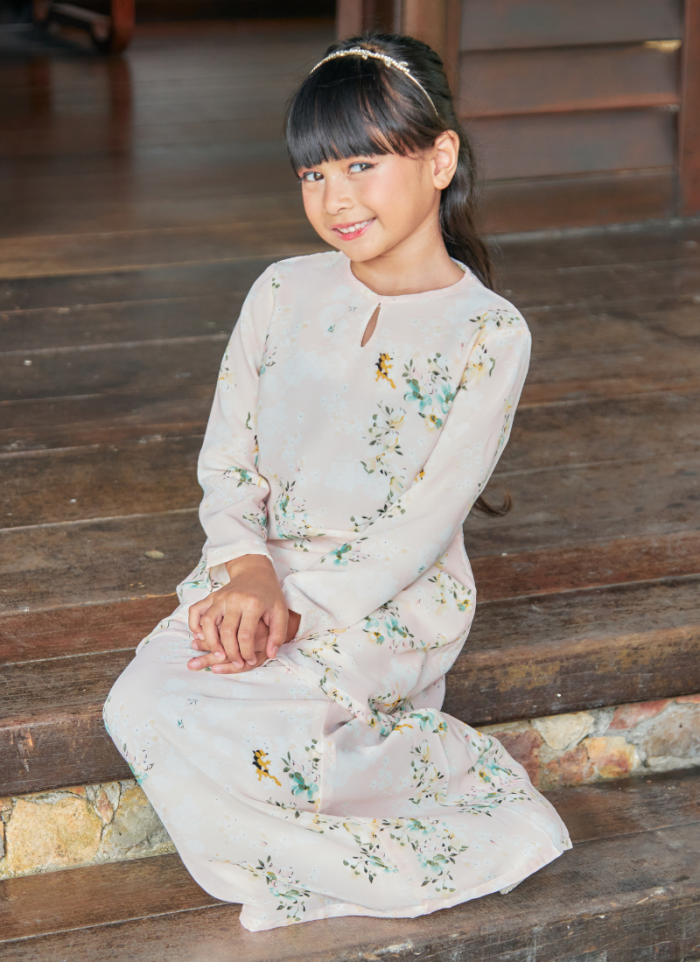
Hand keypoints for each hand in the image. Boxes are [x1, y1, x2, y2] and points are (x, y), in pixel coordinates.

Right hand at [187, 555, 299, 673]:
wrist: (255, 573)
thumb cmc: (269, 596)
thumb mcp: (280, 612)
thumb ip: (278, 634)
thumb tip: (271, 654)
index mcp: (252, 604)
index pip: (245, 635)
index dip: (246, 652)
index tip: (250, 661)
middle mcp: (234, 600)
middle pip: (226, 631)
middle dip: (230, 652)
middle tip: (236, 663)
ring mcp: (220, 597)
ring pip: (208, 622)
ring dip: (211, 642)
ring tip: (218, 656)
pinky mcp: (211, 596)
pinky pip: (195, 610)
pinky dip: (194, 624)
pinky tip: (200, 636)